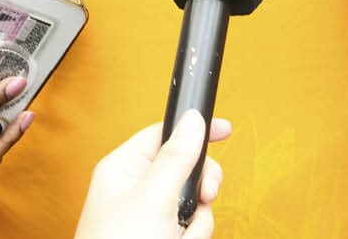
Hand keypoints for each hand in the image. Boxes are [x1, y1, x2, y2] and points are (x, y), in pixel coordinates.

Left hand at [75, 111, 230, 238]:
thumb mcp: (151, 198)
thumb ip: (176, 158)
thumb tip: (193, 120)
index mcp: (124, 170)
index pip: (164, 135)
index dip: (193, 130)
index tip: (223, 128)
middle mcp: (138, 191)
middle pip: (187, 171)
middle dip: (198, 191)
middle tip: (201, 197)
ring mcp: (152, 218)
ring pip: (195, 205)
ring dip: (193, 224)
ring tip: (174, 238)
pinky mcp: (164, 238)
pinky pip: (193, 230)